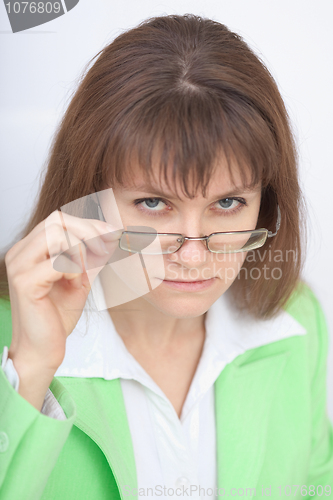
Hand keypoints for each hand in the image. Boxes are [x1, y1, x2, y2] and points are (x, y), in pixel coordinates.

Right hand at [5, 209, 121, 408]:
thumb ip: (91, 257)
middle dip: (87, 231)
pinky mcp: (25, 283)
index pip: (58, 220)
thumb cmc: (57, 317)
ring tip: (82, 272)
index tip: (111, 233)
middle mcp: (20, 253)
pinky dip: (73, 268)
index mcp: (29, 250)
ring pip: (55, 234)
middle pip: (56, 220)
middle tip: (104, 248)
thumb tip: (111, 235)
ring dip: (79, 250)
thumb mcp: (79, 279)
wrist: (43, 350)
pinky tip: (74, 282)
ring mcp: (19, 266)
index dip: (88, 223)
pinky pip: (57, 261)